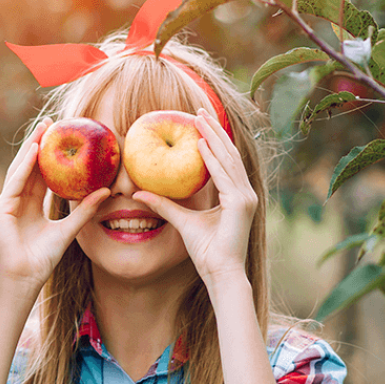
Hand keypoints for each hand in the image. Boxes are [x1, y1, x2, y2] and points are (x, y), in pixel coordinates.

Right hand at [0, 119, 108, 289]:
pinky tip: (35, 150)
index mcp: (32, 207)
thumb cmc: (41, 261)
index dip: (51, 156)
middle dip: (39, 144)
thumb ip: (84, 211)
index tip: (63, 137)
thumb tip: (107, 192)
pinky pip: (16, 182)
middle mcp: (19, 202)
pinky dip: (25, 166)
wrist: (23, 280)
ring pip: (21, 169)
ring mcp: (9, 203)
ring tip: (43, 127)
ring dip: (31, 147)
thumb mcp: (68, 231)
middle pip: (30, 167)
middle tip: (53, 123)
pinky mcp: (3, 208)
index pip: (42, 175)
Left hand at [132, 108, 257, 284]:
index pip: (225, 161)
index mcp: (236, 195)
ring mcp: (245, 198)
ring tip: (198, 119)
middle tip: (199, 111)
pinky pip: (224, 176)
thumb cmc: (206, 252)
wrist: (221, 272)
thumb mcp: (182, 221)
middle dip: (213, 131)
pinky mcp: (241, 204)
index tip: (198, 123)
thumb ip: (164, 205)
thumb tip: (139, 193)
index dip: (213, 140)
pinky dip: (212, 160)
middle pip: (228, 154)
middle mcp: (244, 193)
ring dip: (212, 137)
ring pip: (227, 160)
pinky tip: (200, 145)